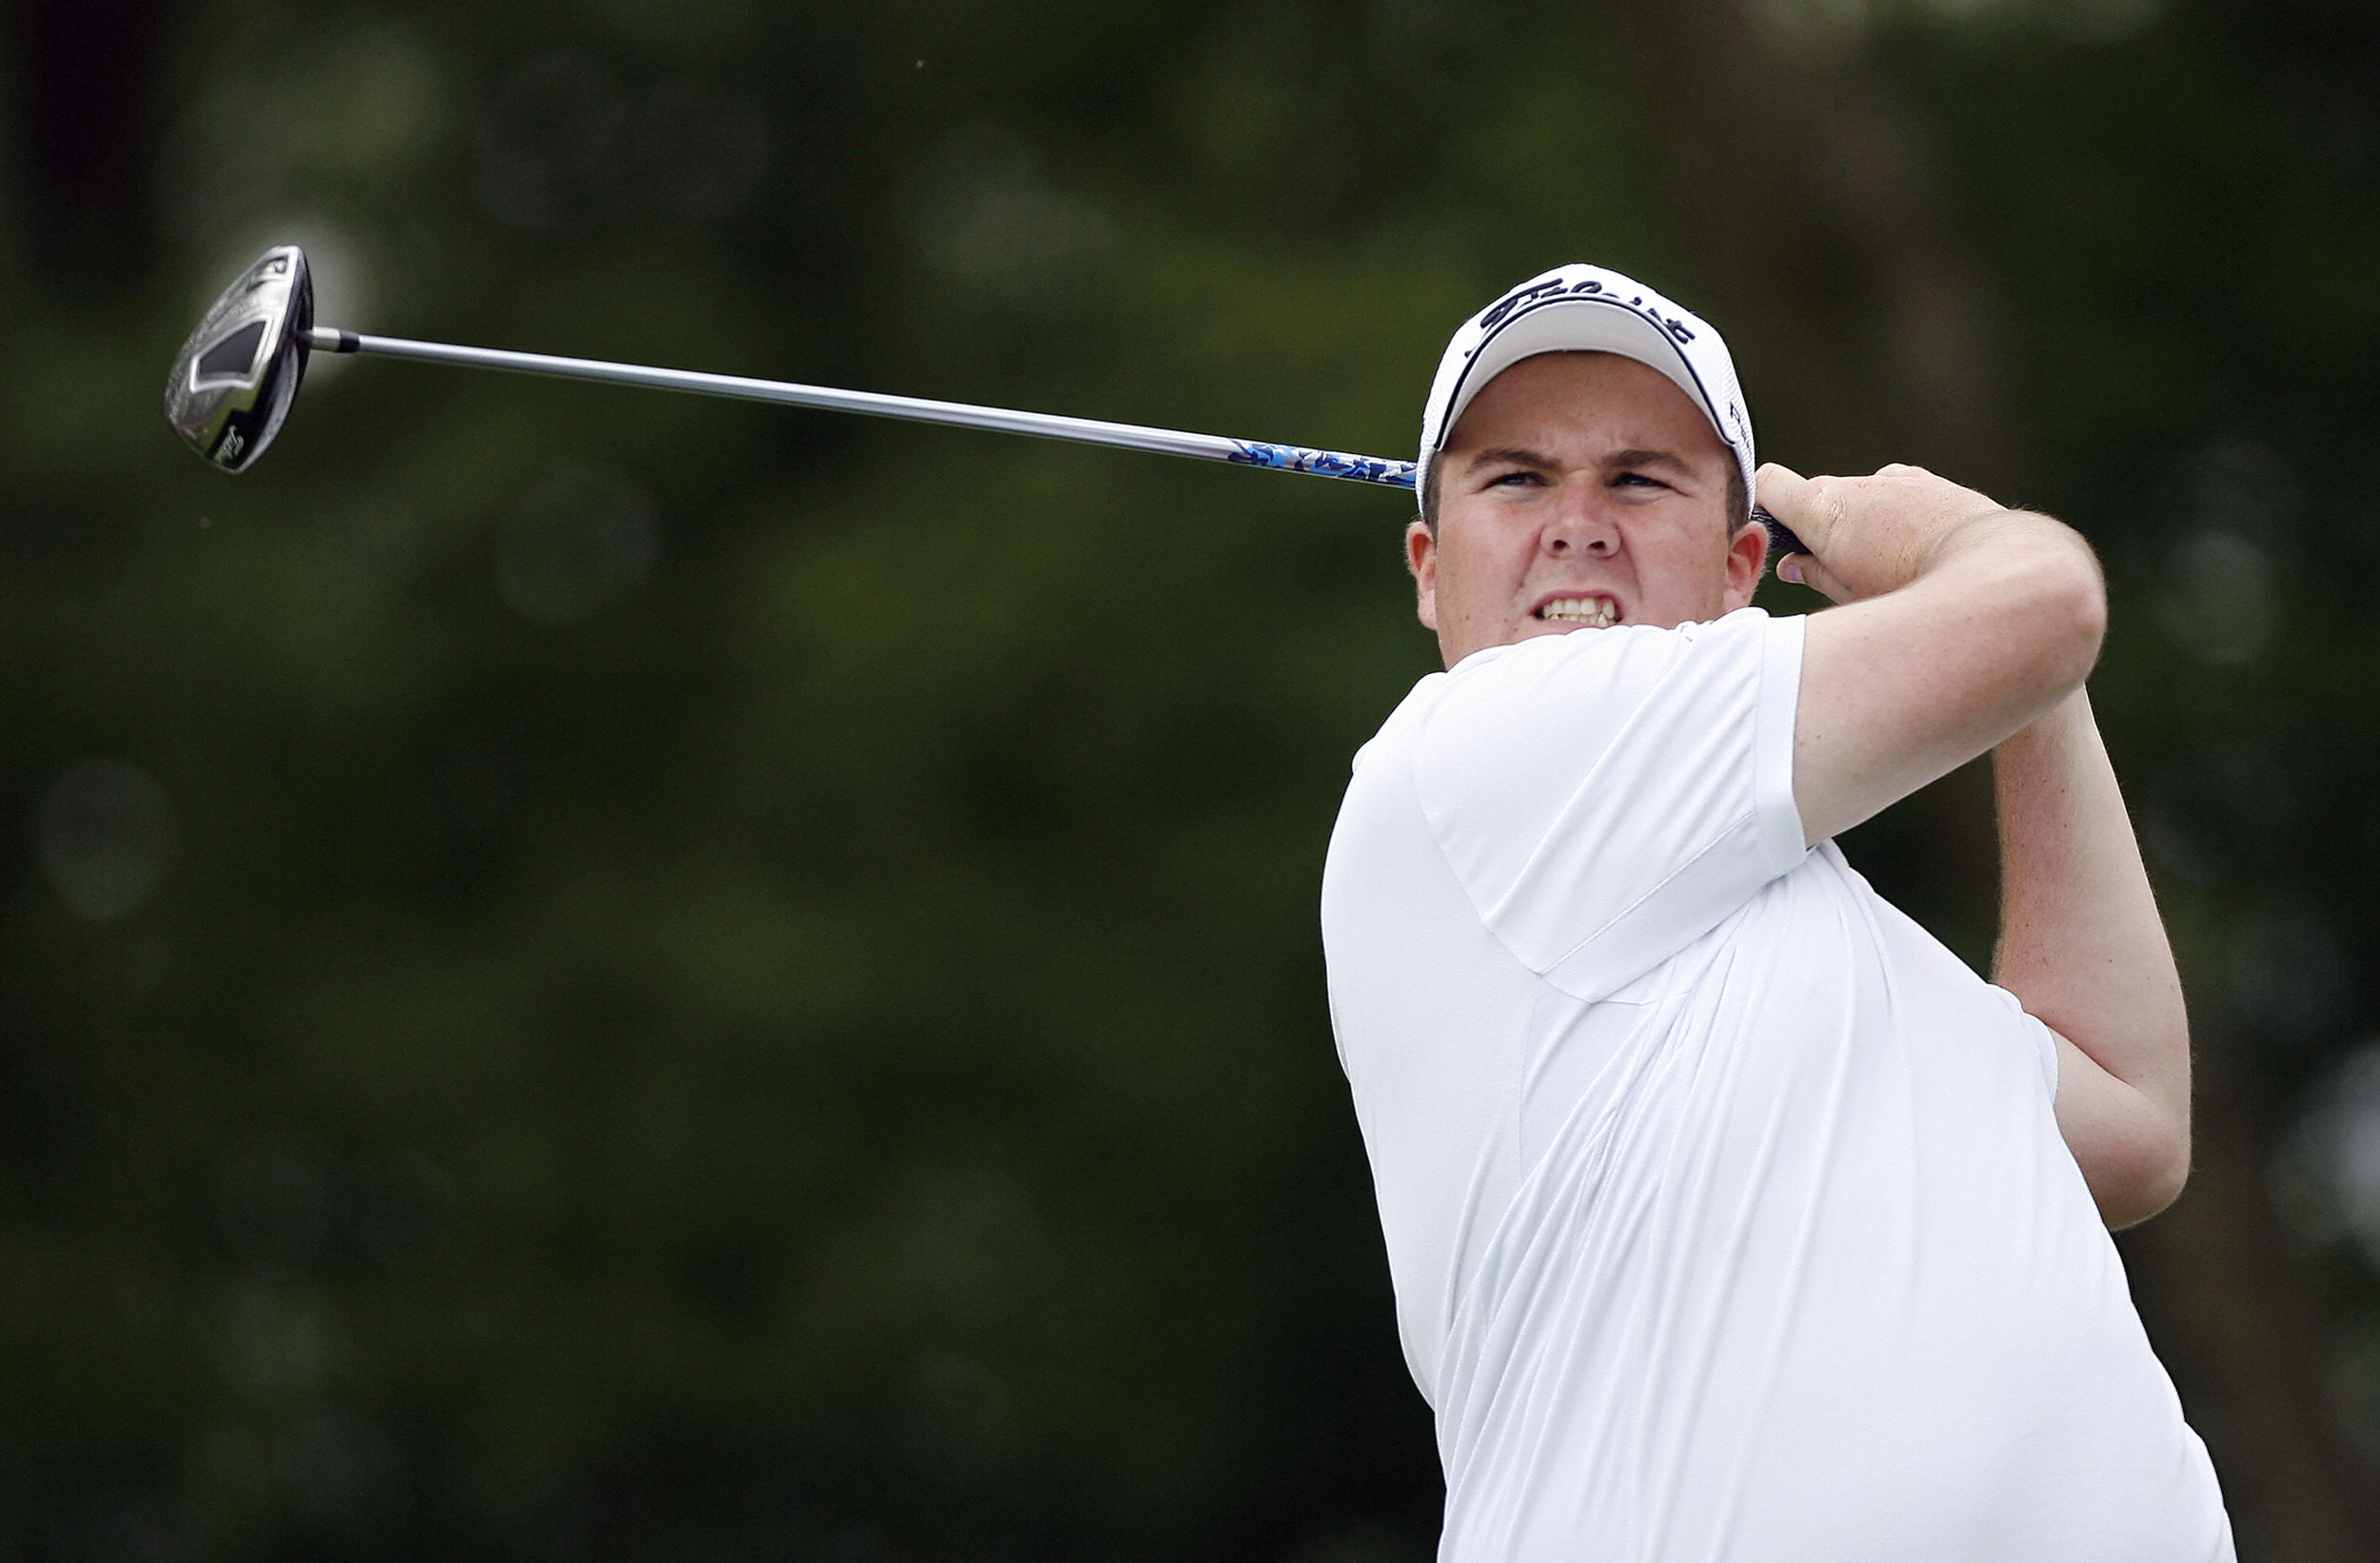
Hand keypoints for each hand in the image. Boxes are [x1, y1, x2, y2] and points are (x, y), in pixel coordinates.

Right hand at [1757, 462, 2007, 604]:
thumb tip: (1793, 566)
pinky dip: (1900, 518)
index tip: (1775, 536)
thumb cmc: (1913, 591)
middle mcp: (1857, 484)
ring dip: (1864, 524)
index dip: (1764, 506)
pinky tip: (1921, 551)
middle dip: (1820, 529)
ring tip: (1890, 567)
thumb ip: (1815, 574)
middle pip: (1819, 497)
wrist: (1992, 571)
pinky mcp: (1933, 483)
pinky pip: (1901, 495)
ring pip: (1863, 497)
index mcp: (1824, 510)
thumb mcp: (1851, 596)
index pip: (1768, 483)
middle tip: (1836, 572)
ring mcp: (1898, 479)